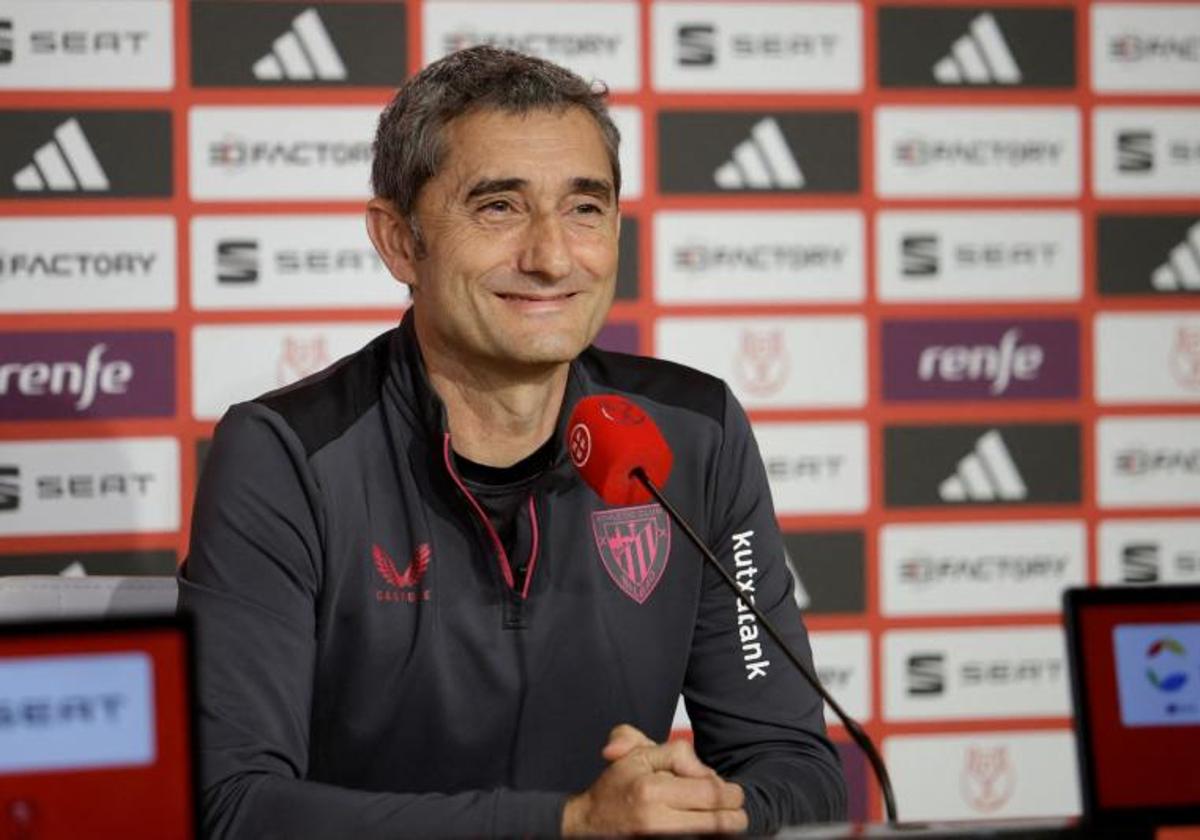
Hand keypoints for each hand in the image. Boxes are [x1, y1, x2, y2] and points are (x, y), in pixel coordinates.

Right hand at [561, 725, 747, 834]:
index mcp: (652, 789)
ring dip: (723, 830)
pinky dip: (705, 837)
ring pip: (708, 836)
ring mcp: (657, 838)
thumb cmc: (615, 788)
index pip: (709, 791)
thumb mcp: (638, 755)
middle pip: (716, 820)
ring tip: (730, 823)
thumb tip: (703, 770)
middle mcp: (655, 819)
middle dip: (734, 815)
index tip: (733, 793)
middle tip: (739, 812)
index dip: (728, 793)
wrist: (587, 825)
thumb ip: (673, 752)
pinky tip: (708, 832)